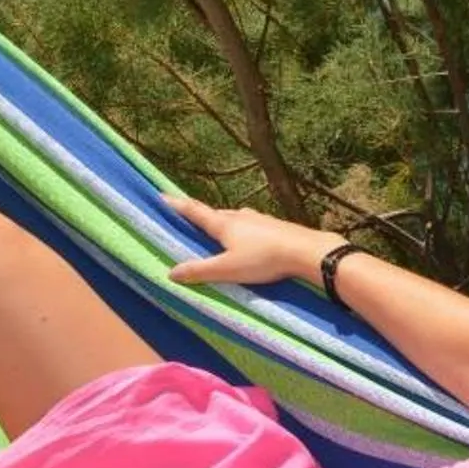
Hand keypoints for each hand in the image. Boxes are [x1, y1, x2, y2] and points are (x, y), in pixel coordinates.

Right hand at [161, 192, 345, 289]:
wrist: (306, 252)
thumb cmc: (264, 259)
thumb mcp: (227, 269)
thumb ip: (199, 271)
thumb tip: (171, 272)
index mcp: (224, 225)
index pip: (195, 212)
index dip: (177, 205)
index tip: (162, 196)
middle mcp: (240, 217)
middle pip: (215, 214)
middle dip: (201, 215)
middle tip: (189, 216)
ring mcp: (260, 219)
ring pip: (235, 218)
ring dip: (223, 222)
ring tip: (218, 229)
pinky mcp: (275, 227)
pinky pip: (252, 225)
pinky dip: (243, 229)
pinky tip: (249, 237)